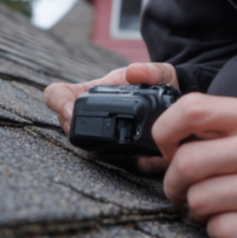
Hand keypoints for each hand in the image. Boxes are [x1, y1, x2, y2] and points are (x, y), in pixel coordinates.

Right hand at [43, 62, 177, 173]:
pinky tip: (140, 159)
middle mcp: (92, 117)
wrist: (179, 103)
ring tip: (117, 146)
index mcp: (92, 94)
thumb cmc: (158, 85)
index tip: (69, 110)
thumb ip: (150, 70)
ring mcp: (103, 139)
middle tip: (93, 129)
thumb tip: (134, 72)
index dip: (57, 102)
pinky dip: (127, 163)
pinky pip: (120, 167)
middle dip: (73, 129)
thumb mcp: (157, 71)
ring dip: (98, 149)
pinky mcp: (126, 160)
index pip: (56, 94)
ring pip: (87, 148)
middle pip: (66, 126)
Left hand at [153, 94, 236, 237]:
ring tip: (210, 210)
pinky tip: (233, 225)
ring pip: (200, 200)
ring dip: (196, 211)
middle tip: (182, 191)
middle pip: (188, 162)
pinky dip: (218, 231)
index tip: (167, 148)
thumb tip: (160, 130)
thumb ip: (215, 125)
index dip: (165, 130)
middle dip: (174, 183)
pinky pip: (222, 230)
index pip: (192, 109)